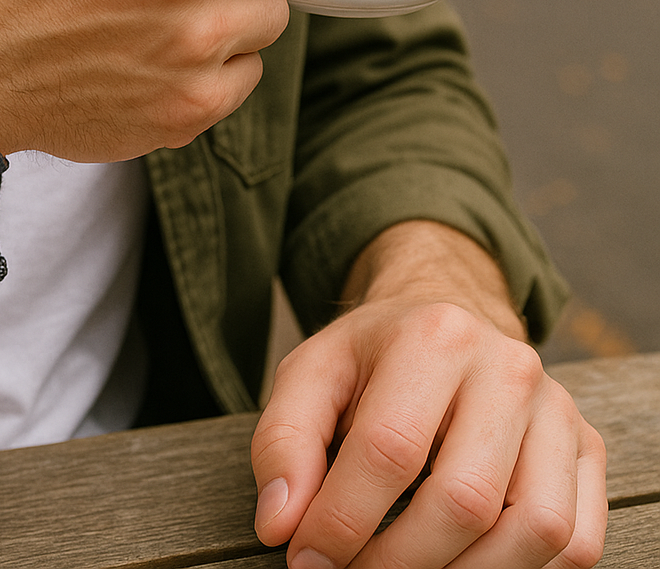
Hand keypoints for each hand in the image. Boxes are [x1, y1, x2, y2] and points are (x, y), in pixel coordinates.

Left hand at [252, 225, 607, 568]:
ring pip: (534, 529)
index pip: (390, 449)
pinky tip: (469, 563)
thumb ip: (285, 442)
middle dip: (398, 562)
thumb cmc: (376, 359)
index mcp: (435, 336)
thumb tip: (280, 524)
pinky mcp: (588, 449)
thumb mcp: (313, 374)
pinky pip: (579, 542)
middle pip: (465, 500)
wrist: (448, 322)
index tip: (306, 559)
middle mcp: (509, 368)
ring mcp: (558, 410)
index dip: (341, 520)